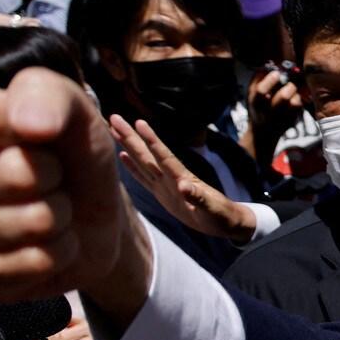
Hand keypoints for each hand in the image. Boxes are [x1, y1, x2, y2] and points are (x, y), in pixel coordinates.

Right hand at [0, 69, 151, 319]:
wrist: (86, 218)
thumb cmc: (68, 153)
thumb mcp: (67, 108)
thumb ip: (47, 95)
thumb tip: (28, 123)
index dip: (20, 128)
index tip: (34, 132)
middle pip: (19, 176)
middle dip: (53, 176)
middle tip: (46, 177)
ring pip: (35, 222)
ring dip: (60, 217)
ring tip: (46, 209)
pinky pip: (36, 262)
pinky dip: (59, 252)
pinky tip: (43, 242)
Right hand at [109, 115, 256, 244]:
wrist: (226, 222)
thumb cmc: (221, 216)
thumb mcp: (212, 209)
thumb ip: (199, 198)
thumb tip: (184, 187)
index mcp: (182, 179)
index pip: (164, 156)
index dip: (152, 140)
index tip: (138, 123)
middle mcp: (171, 178)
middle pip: (147, 154)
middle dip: (131, 136)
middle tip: (114, 116)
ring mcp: (165, 185)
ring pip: (143, 161)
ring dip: (129, 146)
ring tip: (114, 129)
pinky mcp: (162, 194)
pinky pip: (144, 178)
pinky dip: (133, 167)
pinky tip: (123, 155)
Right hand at [246, 67, 304, 140]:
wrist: (263, 133)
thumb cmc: (258, 107)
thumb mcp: (251, 94)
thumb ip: (258, 78)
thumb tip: (270, 64)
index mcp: (255, 103)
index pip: (261, 91)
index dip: (270, 80)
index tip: (276, 73)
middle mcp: (268, 112)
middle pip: (283, 97)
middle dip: (289, 86)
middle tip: (290, 83)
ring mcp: (281, 119)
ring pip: (295, 102)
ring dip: (296, 94)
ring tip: (293, 92)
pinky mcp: (292, 122)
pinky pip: (301, 108)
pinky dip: (300, 100)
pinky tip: (296, 97)